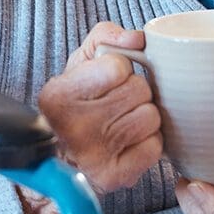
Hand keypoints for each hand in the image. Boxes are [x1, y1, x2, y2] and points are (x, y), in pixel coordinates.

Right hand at [36, 22, 161, 193]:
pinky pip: (155, 147)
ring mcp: (95, 155)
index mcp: (60, 95)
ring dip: (142, 118)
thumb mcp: (79, 64)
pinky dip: (146, 144)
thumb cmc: (74, 105)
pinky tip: (127, 144)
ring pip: (151, 117)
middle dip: (132, 93)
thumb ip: (106, 37)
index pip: (118, 66)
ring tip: (121, 124)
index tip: (105, 81)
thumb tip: (137, 38)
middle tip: (114, 104)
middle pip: (139, 90)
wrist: (58, 160)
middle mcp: (74, 127)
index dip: (118, 70)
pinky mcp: (115, 177)